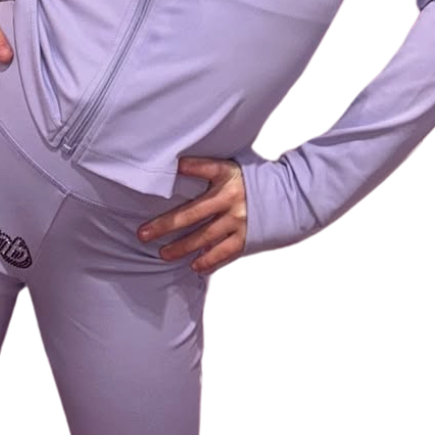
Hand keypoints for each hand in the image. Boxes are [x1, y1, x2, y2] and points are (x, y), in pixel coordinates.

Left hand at [136, 156, 247, 274]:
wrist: (290, 198)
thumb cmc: (255, 182)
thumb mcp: (234, 168)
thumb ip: (210, 170)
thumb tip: (178, 168)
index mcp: (228, 176)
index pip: (205, 168)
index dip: (189, 167)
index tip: (171, 168)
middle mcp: (231, 199)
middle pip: (192, 213)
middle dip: (166, 225)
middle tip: (144, 234)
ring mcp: (239, 221)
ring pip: (204, 237)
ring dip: (182, 247)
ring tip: (164, 254)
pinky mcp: (247, 238)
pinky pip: (224, 253)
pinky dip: (208, 261)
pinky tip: (195, 266)